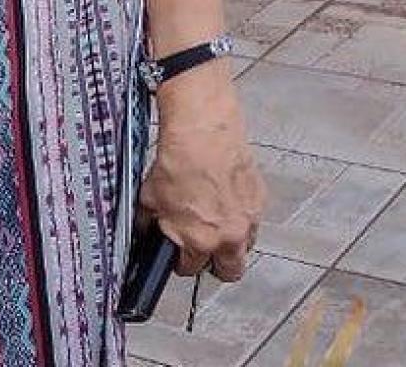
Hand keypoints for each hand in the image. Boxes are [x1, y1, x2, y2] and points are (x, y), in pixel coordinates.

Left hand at [139, 65, 265, 280]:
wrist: (204, 134)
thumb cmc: (179, 161)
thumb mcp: (149, 198)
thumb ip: (150, 222)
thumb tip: (146, 228)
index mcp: (199, 241)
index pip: (190, 269)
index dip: (181, 263)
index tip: (179, 256)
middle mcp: (229, 236)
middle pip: (230, 271)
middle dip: (215, 266)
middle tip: (203, 251)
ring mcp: (248, 219)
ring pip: (244, 247)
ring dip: (231, 242)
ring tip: (215, 224)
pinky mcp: (259, 200)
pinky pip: (252, 219)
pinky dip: (240, 215)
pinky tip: (225, 200)